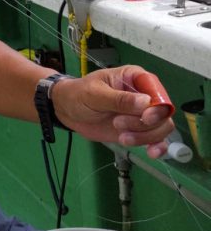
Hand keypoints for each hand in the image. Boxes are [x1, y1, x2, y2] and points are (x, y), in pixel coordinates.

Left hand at [51, 66, 174, 157]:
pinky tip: (151, 153)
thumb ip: (119, 99)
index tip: (145, 117)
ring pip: (161, 127)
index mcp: (136, 78)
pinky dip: (157, 147)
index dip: (158, 107)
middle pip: (163, 113)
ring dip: (145, 136)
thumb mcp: (95, 94)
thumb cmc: (78, 95)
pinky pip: (157, 139)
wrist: (67, 110)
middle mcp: (144, 95)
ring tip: (122, 137)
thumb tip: (146, 102)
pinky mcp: (139, 130)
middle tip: (118, 124)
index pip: (158, 92)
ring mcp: (142, 114)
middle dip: (144, 124)